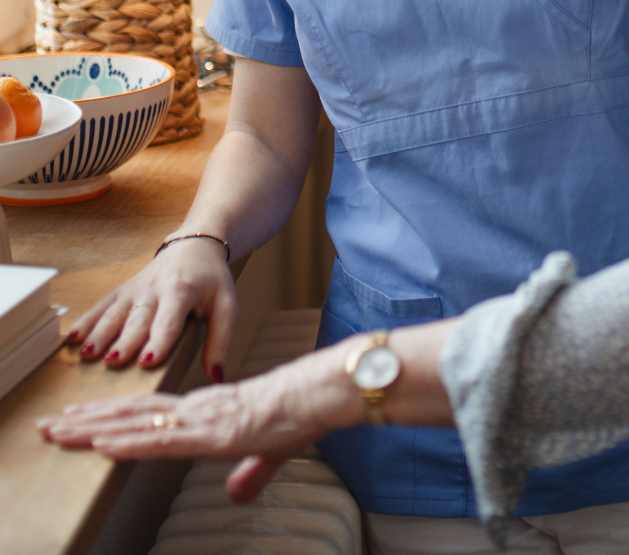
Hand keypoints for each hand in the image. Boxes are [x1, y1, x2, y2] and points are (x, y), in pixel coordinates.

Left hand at [38, 345, 363, 502]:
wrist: (320, 394)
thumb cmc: (300, 413)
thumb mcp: (270, 451)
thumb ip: (251, 471)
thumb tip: (238, 494)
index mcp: (208, 411)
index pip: (149, 414)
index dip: (111, 417)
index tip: (77, 420)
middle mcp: (198, 409)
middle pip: (132, 415)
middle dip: (87, 421)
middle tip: (48, 424)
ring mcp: (202, 418)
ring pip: (138, 423)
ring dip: (95, 429)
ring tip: (60, 432)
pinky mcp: (213, 431)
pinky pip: (165, 439)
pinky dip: (131, 442)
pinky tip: (105, 444)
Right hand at [66, 236, 236, 380]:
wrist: (195, 246)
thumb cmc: (211, 281)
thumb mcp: (226, 305)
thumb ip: (221, 341)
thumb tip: (217, 377)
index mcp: (183, 292)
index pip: (170, 321)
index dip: (159, 341)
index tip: (147, 361)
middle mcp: (155, 290)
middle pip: (138, 320)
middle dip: (125, 341)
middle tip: (112, 362)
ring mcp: (135, 289)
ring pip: (115, 314)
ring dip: (100, 334)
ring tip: (87, 354)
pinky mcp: (122, 290)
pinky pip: (102, 306)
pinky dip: (86, 321)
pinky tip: (72, 338)